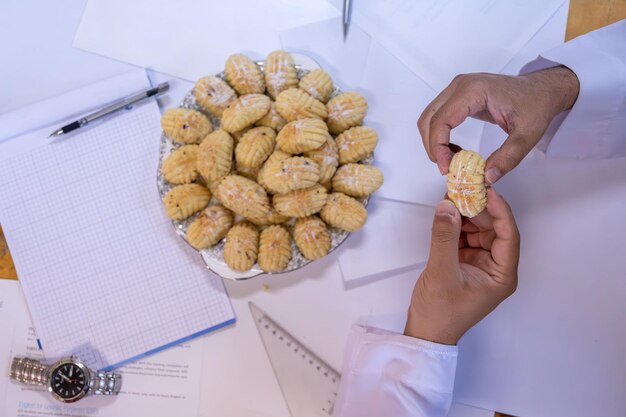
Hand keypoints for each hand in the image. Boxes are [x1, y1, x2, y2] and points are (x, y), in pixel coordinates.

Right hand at [404, 189, 519, 344]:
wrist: (425, 332)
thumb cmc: (440, 312)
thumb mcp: (442, 272)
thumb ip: (445, 237)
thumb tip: (447, 205)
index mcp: (502, 274)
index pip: (508, 235)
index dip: (500, 211)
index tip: (486, 191)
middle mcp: (495, 267)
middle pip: (494, 230)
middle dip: (479, 209)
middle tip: (463, 189)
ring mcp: (479, 264)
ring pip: (478, 230)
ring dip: (465, 214)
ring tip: (451, 197)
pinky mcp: (464, 262)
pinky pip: (464, 236)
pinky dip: (455, 224)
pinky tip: (446, 213)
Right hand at [418, 67, 578, 182]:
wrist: (543, 89)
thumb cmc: (536, 105)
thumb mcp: (527, 135)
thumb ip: (508, 158)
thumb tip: (486, 177)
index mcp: (474, 90)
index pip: (441, 120)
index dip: (438, 147)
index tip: (446, 168)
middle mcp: (460, 86)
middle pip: (428, 119)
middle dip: (432, 147)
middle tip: (446, 168)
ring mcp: (457, 89)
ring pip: (429, 117)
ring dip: (433, 142)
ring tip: (451, 160)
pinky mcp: (458, 96)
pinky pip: (438, 116)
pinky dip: (439, 136)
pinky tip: (455, 150)